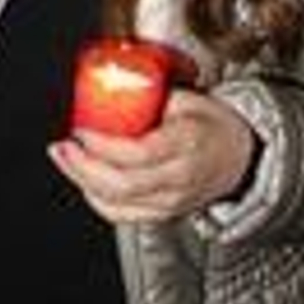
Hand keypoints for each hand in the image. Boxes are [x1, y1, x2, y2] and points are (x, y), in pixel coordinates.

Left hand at [48, 90, 257, 224]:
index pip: (138, 154)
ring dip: (83, 182)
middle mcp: (179, 179)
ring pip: (118, 204)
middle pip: (122, 184)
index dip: (103, 145)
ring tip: (64, 158)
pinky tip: (83, 180)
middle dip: (83, 166)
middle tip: (63, 146)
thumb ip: (153, 96)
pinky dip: (97, 199)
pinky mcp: (163, 214)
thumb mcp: (190, 99)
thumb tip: (115, 88)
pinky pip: (122, 215)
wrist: (241, 158)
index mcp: (187, 144)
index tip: (81, 128)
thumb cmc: (214, 126)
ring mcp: (171, 201)